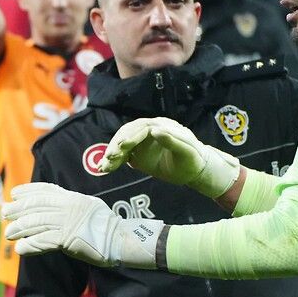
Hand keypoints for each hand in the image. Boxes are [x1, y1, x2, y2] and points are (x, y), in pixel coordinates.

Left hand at [2, 182, 160, 268]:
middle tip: (4, 213)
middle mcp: (69, 206)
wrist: (122, 240)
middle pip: (37, 205)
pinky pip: (43, 240)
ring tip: (8, 233)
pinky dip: (30, 245)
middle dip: (18, 209)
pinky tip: (21, 249)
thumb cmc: (107, 228)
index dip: (29, 190)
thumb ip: (72, 205)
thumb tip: (54, 208)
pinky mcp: (68, 238)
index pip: (46, 190)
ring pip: (36, 222)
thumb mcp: (89, 208)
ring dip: (20, 228)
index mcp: (74, 197)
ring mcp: (68, 221)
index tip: (15, 193)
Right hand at [98, 117, 239, 198]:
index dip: (131, 136)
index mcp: (161, 126)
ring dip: (112, 154)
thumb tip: (155, 130)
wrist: (193, 170)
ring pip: (122, 144)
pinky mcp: (137, 153)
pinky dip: (113, 162)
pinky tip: (104, 169)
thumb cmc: (193, 160)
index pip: (142, 128)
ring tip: (104, 167)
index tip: (123, 146)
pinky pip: (122, 155)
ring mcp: (141, 142)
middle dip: (116, 145)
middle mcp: (149, 131)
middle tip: (110, 158)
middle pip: (127, 134)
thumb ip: (172, 140)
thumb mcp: (187, 151)